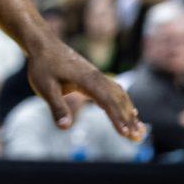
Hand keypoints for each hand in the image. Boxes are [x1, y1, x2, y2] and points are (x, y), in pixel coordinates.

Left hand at [25, 38, 144, 140]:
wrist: (43, 45)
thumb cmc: (43, 66)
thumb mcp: (45, 88)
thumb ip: (57, 107)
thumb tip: (65, 127)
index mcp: (86, 80)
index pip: (106, 101)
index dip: (117, 118)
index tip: (125, 134)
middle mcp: (96, 77)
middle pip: (118, 100)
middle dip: (129, 119)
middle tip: (138, 138)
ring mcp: (97, 76)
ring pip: (120, 95)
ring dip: (130, 112)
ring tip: (139, 130)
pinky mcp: (95, 77)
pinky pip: (115, 91)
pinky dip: (125, 103)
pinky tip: (131, 112)